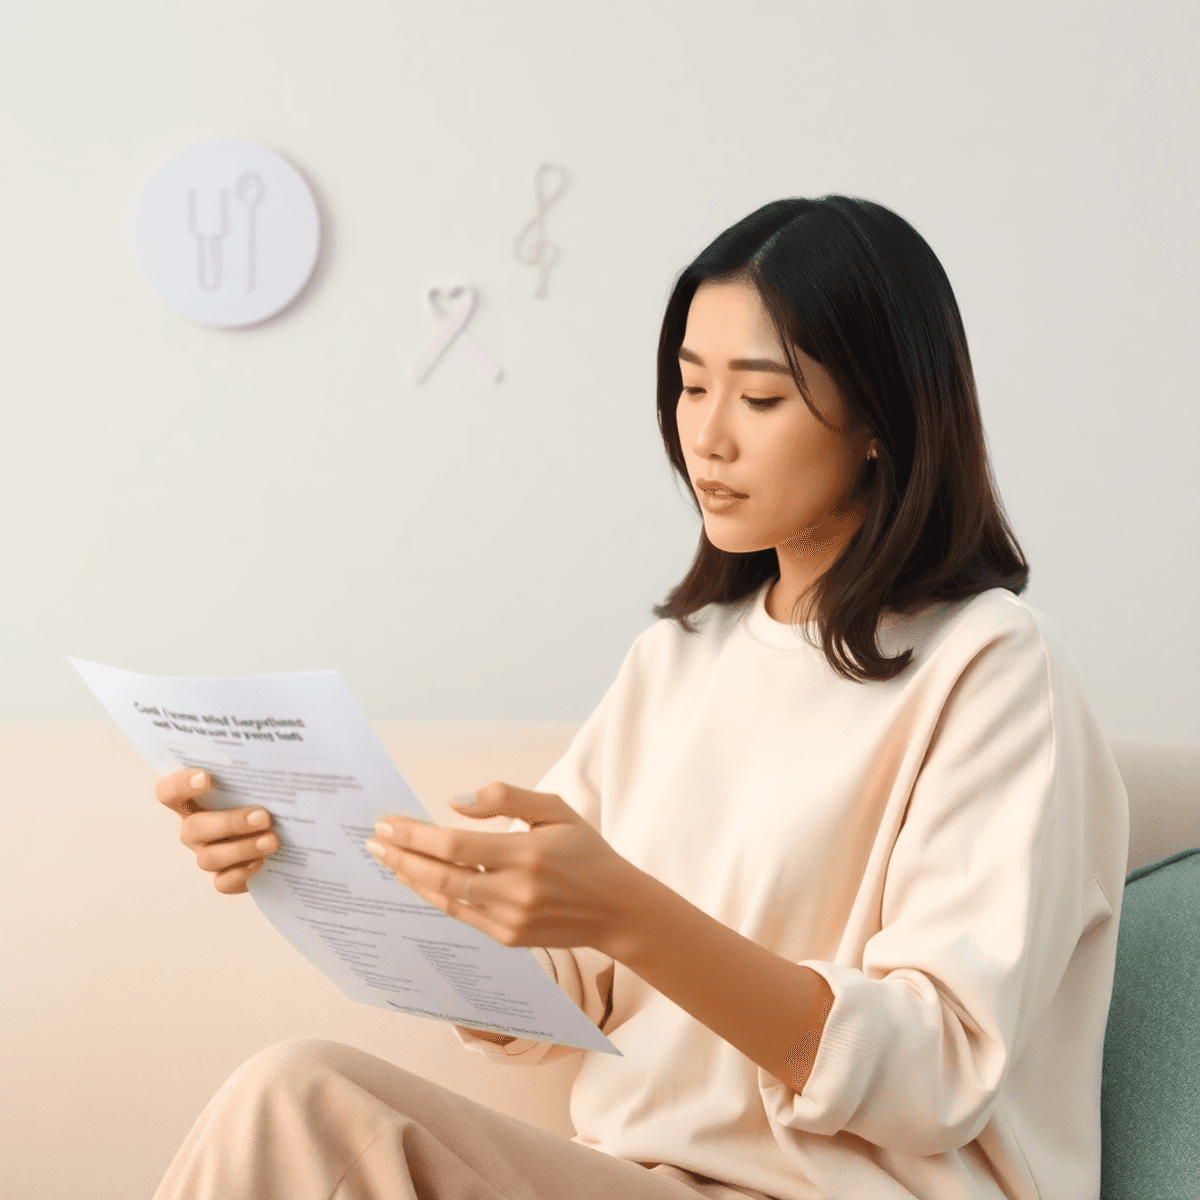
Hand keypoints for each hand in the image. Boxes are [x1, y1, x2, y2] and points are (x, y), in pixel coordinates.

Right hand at [154, 768, 280, 893]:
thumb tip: (288, 744)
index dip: (180, 785)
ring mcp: (207, 854)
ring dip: (242, 848)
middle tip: (264, 816)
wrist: (288, 830)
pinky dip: (241, 874)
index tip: (207, 777)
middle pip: (194, 828)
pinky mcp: (225, 877)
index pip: (169, 793)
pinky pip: (223, 883)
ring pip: (209, 858)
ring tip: (273, 840)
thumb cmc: (268, 796)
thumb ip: (259, 768)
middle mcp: (196, 829)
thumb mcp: (262, 780)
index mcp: (195, 801)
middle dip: (229, 822)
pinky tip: (262, 862)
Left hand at [365, 781, 637, 953]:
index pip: (455, 844)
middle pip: (441, 875)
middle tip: (374, 841)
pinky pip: (461, 915)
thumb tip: (455, 802)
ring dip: (411, 878)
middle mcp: (515, 891)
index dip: (415, 834)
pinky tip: (418, 880)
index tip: (387, 822)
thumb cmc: (586, 852)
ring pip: (445, 899)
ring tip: (387, 859)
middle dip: (401, 856)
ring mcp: (509, 920)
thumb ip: (506, 798)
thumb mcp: (555, 810)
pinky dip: (435, 896)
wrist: (617, 909)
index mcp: (526, 853)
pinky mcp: (507, 938)